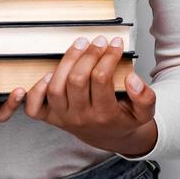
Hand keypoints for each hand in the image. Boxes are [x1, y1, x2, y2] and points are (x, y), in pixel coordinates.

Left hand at [22, 35, 157, 156]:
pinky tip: (48, 73)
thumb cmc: (124, 119)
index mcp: (104, 116)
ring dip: (66, 63)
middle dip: (88, 56)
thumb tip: (132, 79)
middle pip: (77, 81)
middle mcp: (81, 118)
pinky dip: (36, 90)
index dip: (108, 57)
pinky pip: (34, 108)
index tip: (115, 44)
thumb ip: (145, 97)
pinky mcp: (50, 117)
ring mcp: (62, 118)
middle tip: (98, 41)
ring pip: (56, 88)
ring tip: (80, 45)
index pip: (101, 80)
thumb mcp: (144, 113)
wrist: (109, 137)